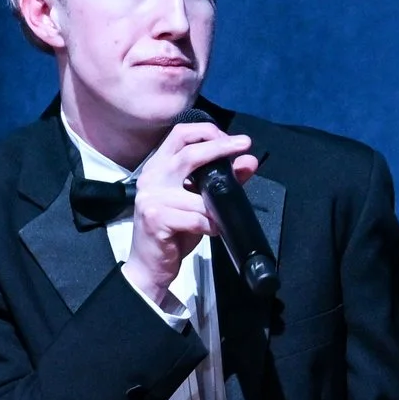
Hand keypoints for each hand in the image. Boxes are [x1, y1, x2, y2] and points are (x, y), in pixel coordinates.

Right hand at [119, 122, 256, 306]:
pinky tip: (212, 230)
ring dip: (216, 205)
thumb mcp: (200, 202)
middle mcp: (151, 177)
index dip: (208, 132)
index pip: (181, 134)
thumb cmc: (173, 233)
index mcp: (159, 167)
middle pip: (189, 153)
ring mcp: (150, 197)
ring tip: (222, 214)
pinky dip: (208, 224)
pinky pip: (194, 218)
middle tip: (244, 146)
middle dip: (220, 148)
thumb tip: (248, 161)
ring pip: (196, 193)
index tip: (234, 141)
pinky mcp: (154, 218)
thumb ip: (223, 180)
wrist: (150, 266)